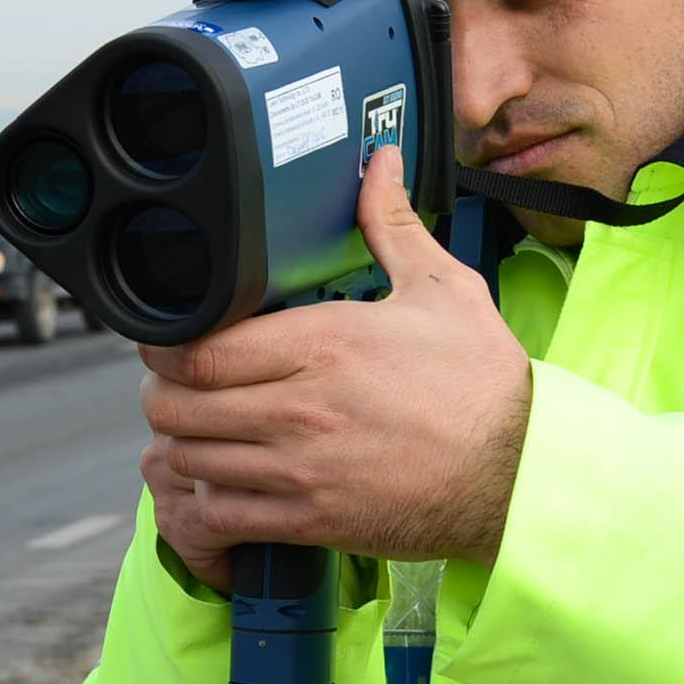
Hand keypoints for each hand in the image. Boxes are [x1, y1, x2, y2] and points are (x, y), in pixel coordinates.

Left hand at [138, 145, 531, 571]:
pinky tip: (224, 478)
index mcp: (325, 343)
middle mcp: (302, 407)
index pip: (202, 346)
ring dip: (181, 442)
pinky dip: (207, 497)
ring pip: (189, 457)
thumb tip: (379, 163)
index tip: (165, 338)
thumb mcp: (444, 292)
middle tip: (175, 382)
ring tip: (196, 427)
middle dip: (163, 390)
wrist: (520, 474)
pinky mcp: (311, 519)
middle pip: (178, 402)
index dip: (163, 343)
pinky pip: (221, 513)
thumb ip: (393, 226)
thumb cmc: (485, 385)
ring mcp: (302, 468)